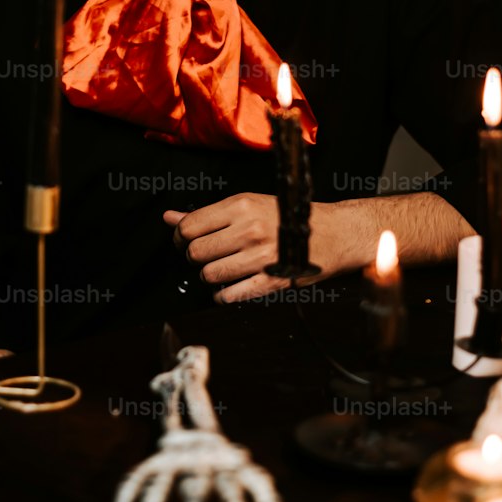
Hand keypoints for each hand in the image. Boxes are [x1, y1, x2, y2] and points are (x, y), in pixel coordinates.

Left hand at [163, 194, 341, 303]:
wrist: (333, 234)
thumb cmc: (287, 217)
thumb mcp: (248, 205)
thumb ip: (207, 214)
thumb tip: (169, 218)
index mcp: (242, 206)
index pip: (189, 226)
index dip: (180, 237)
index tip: (186, 241)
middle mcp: (251, 230)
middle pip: (195, 252)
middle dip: (195, 258)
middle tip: (207, 256)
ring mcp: (262, 257)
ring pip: (209, 275)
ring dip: (210, 276)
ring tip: (222, 270)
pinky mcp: (273, 281)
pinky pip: (230, 295)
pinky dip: (223, 296)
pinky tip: (229, 289)